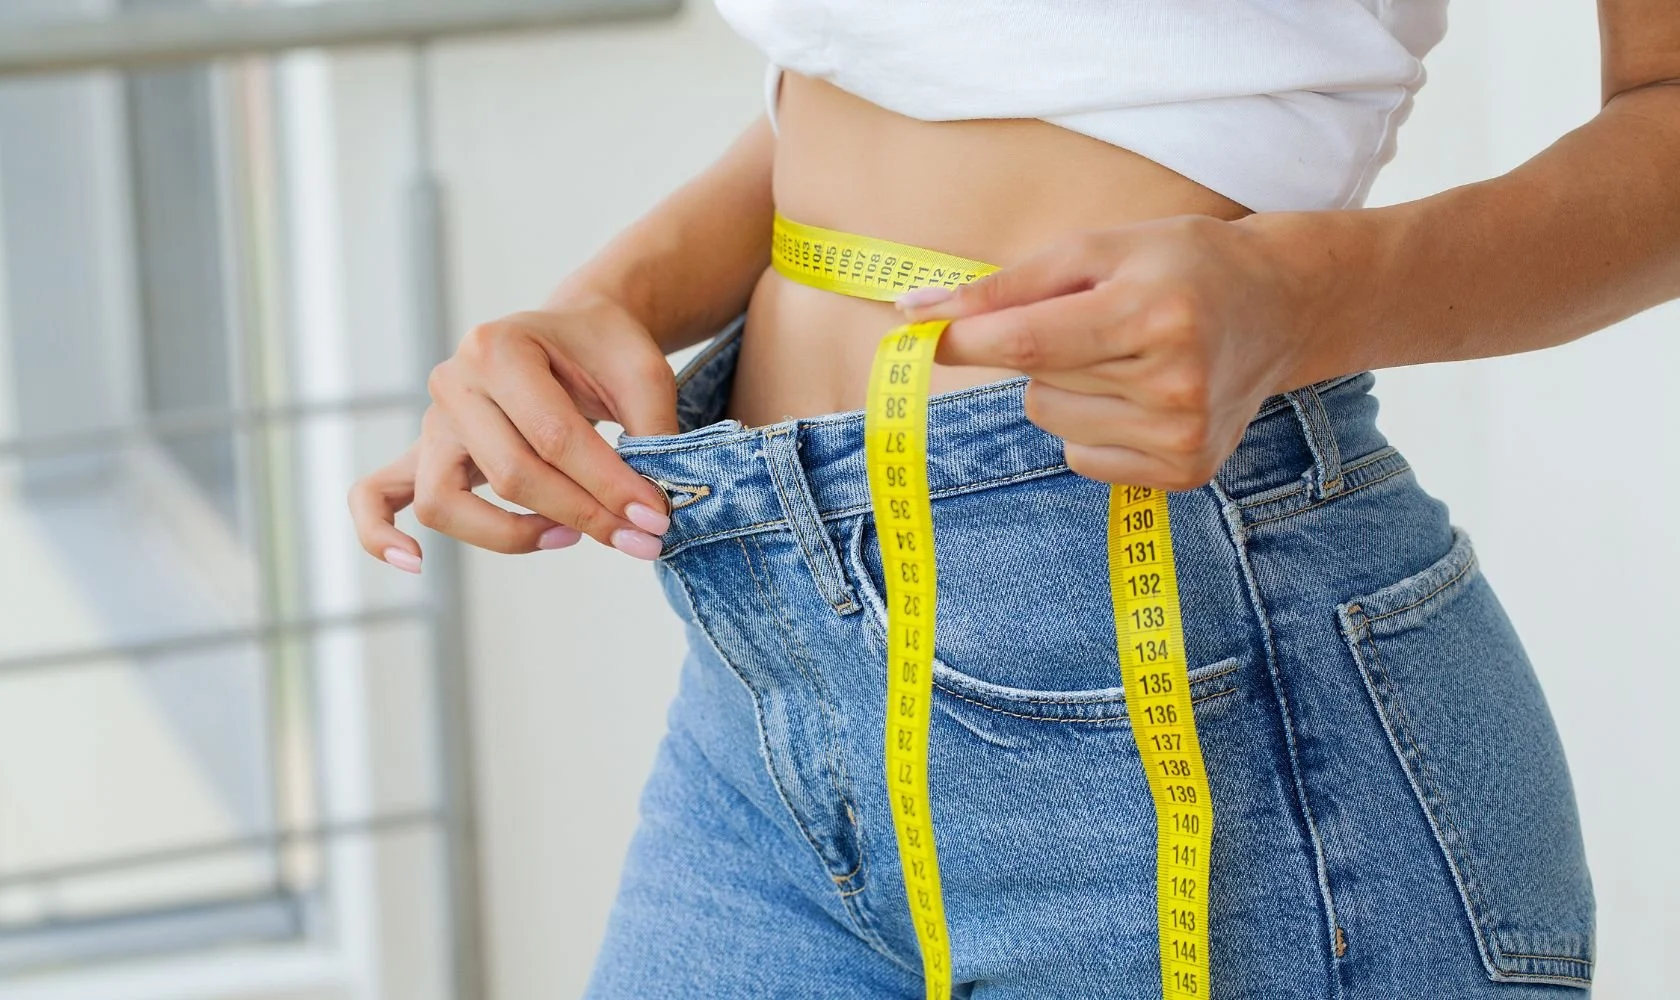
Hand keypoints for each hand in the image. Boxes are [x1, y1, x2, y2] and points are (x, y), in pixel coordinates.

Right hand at [348, 296, 677, 570]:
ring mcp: (432, 421)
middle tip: (642, 538)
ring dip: (510, 533)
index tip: (656, 518)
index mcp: (500, 347)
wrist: (573, 330)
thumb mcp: (642, 375)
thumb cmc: (604, 351)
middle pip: (509, 474)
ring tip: (568, 536)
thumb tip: (656, 509)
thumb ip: (652, 435)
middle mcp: (453, 381)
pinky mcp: (423, 453)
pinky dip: (380, 533)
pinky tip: (413, 563)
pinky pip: (377, 496)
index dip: (609, 485)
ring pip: (445, 501)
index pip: (554, 436)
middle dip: (582, 515)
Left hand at [897, 215, 1316, 490]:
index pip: (1028, 342)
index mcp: (1154, 312)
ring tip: (1128, 355)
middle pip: (1038, 380)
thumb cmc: (1181, 265)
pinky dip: (1092, 423)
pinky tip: (1141, 393)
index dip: (963, 341)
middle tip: (1103, 318)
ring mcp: (1182, 435)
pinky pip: (1081, 455)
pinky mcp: (1185, 471)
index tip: (915, 333)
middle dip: (1042, 346)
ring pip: (1053, 418)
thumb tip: (915, 312)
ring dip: (1069, 386)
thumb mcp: (1100, 248)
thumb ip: (1008, 283)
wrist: (1282, 306)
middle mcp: (1174, 382)